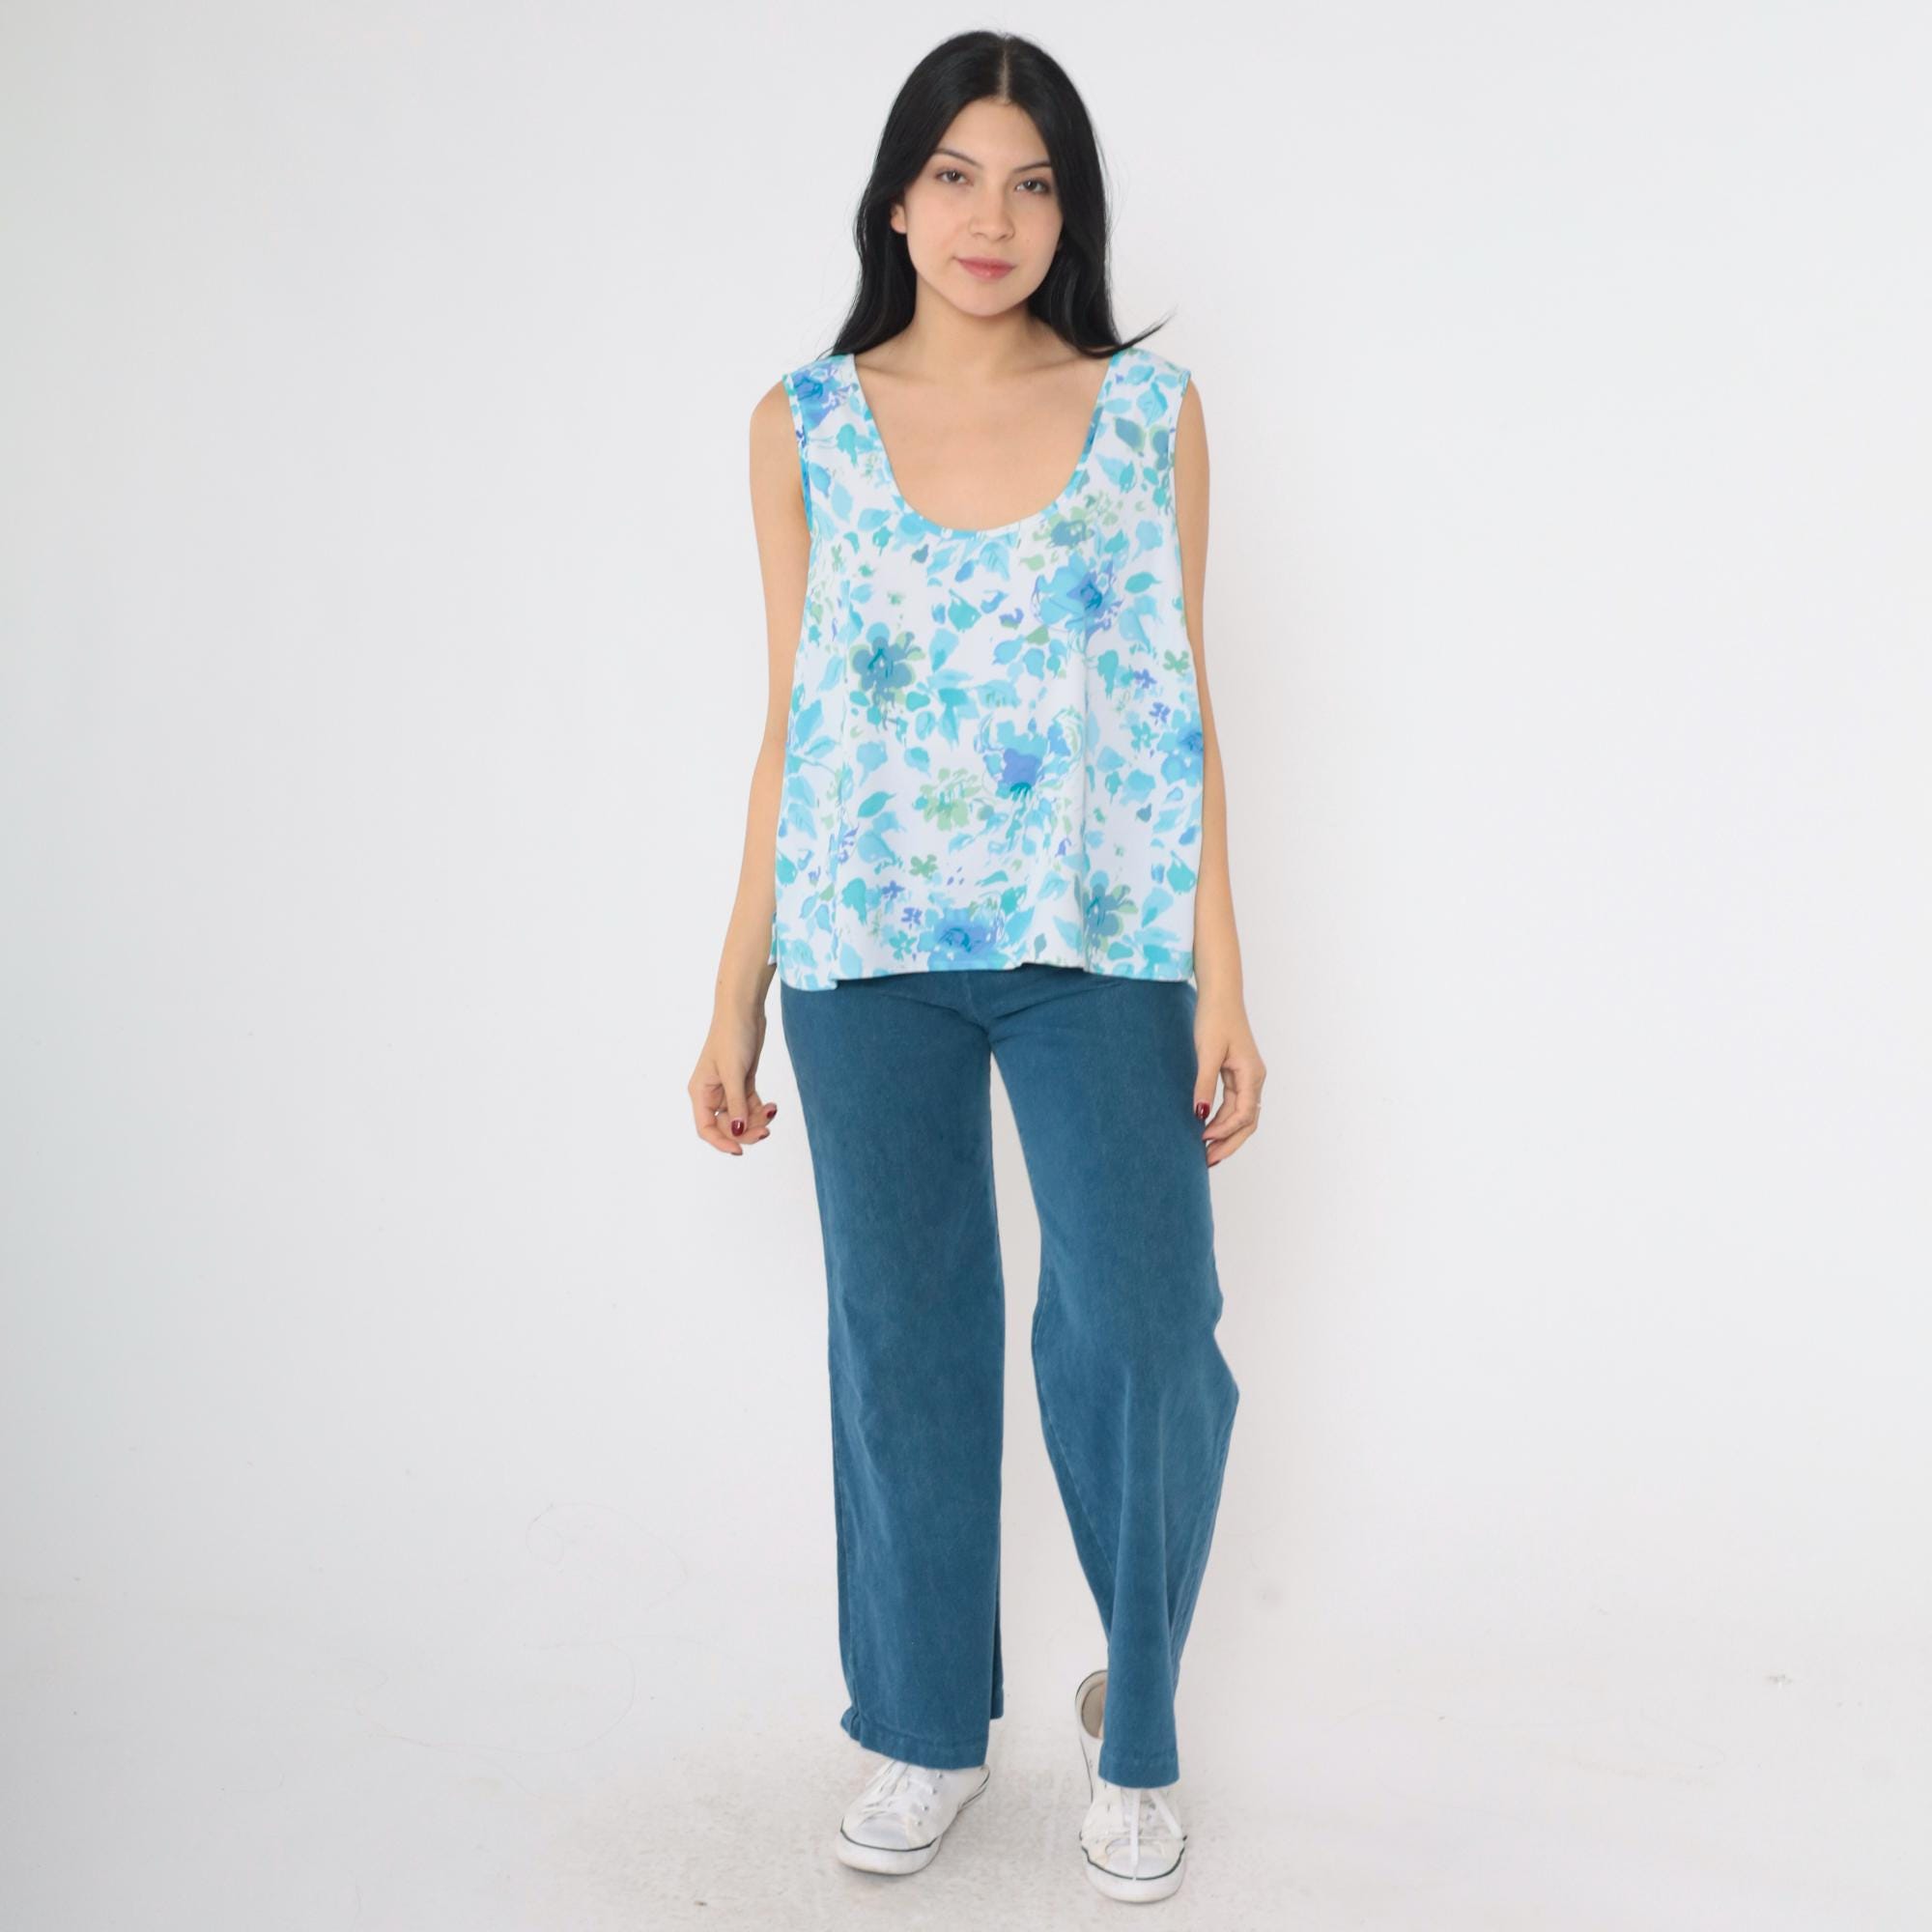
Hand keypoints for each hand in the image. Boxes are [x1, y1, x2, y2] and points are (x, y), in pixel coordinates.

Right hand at [690, 996, 779, 1155]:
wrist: (744, 1011)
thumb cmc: (732, 1037)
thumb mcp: (734, 1072)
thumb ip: (737, 1104)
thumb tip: (738, 1132)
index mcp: (700, 1092)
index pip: (706, 1128)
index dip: (721, 1142)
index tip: (739, 1150)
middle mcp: (712, 1093)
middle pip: (727, 1126)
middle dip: (746, 1131)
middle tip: (766, 1131)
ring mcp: (728, 1088)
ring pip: (742, 1117)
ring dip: (757, 1120)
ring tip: (771, 1112)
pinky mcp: (743, 1081)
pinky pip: (751, 1105)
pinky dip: (762, 1110)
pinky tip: (772, 1106)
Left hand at [1192, 993, 1265, 1167]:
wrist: (1220, 995)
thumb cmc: (1215, 1019)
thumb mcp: (1206, 1053)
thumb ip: (1204, 1084)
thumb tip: (1200, 1115)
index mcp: (1252, 1075)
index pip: (1244, 1114)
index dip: (1224, 1131)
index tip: (1202, 1140)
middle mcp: (1255, 1079)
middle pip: (1248, 1122)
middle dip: (1229, 1143)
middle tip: (1207, 1161)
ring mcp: (1248, 1077)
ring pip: (1242, 1116)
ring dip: (1225, 1134)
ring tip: (1205, 1152)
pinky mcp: (1238, 1074)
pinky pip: (1234, 1105)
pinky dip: (1222, 1120)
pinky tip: (1207, 1129)